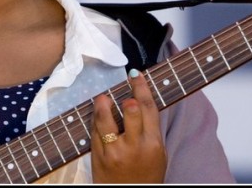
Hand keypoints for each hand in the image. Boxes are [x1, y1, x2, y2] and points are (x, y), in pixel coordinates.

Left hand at [90, 68, 166, 182]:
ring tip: (102, 99)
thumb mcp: (157, 154)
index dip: (142, 87)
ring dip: (103, 104)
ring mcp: (114, 151)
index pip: (148, 108)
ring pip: (105, 118)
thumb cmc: (145, 176)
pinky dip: (95, 120)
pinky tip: (97, 115)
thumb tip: (139, 101)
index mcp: (153, 144)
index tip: (136, 75)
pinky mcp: (98, 156)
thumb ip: (149, 129)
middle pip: (130, 110)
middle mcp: (134, 146)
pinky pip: (94, 131)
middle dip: (126, 95)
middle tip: (124, 87)